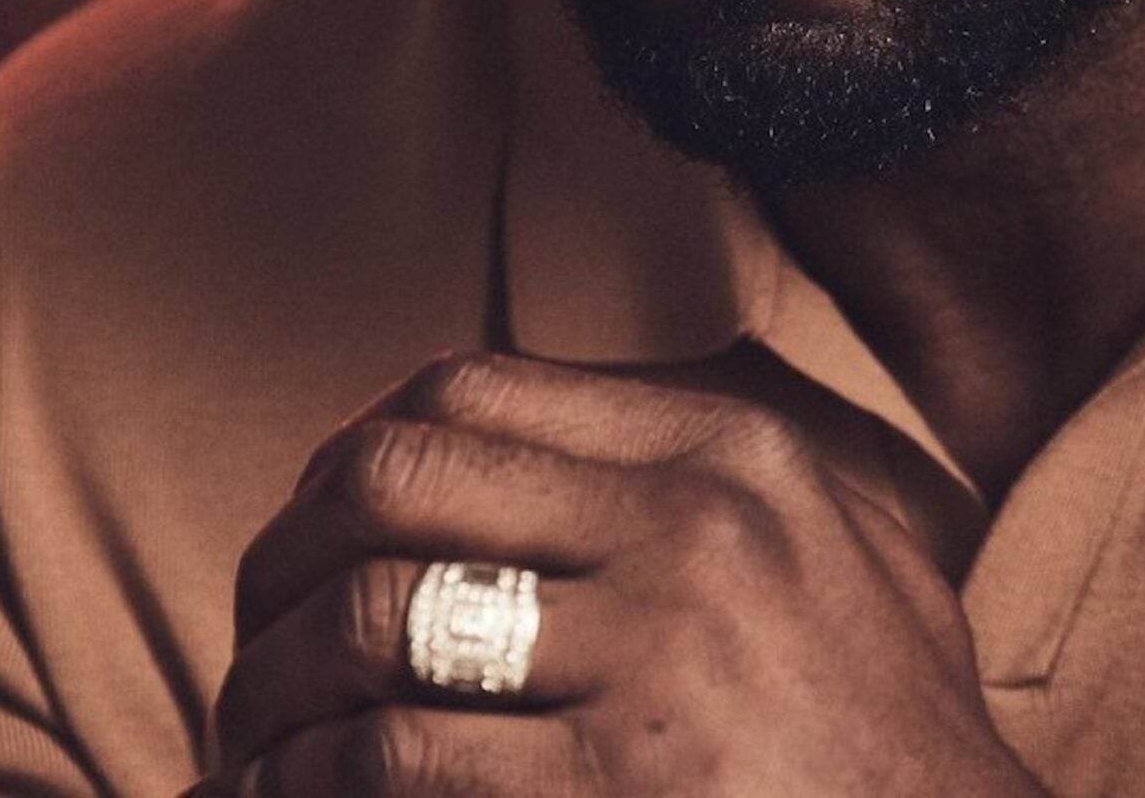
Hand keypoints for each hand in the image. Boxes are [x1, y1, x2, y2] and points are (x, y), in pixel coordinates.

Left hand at [207, 351, 1047, 796]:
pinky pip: (389, 759)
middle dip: (286, 551)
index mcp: (732, 450)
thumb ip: (714, 472)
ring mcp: (651, 660)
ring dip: (272, 685)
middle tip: (256, 627)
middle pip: (398, 477)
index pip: (477, 386)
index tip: (321, 512)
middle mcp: (689, 527)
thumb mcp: (848, 549)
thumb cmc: (890, 734)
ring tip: (254, 736)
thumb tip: (539, 441)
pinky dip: (307, 781)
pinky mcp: (605, 791)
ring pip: (372, 621)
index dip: (360, 441)